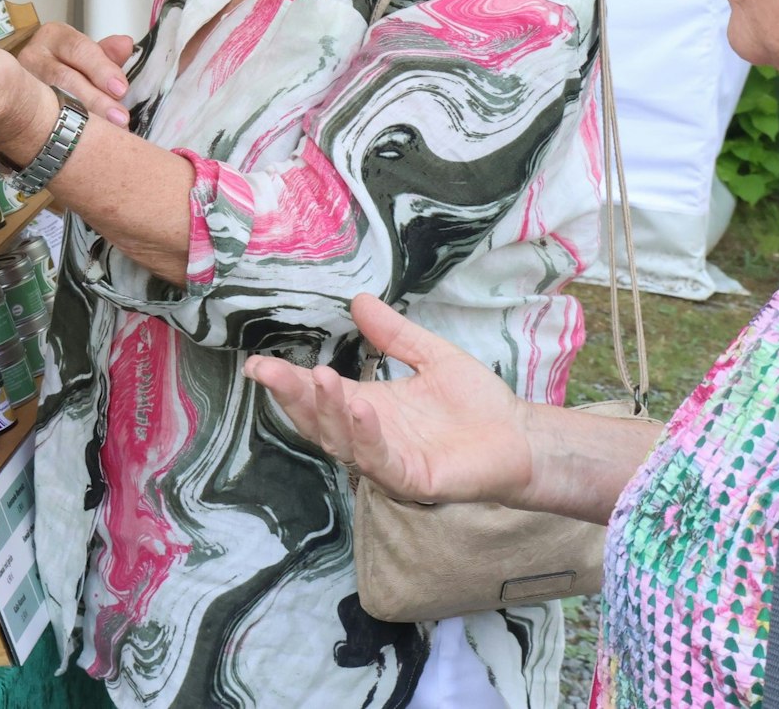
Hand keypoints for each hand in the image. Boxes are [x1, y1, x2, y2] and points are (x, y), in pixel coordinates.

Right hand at [19, 21, 134, 126]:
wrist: (33, 98)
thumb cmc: (69, 72)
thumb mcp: (89, 61)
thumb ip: (107, 55)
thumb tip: (125, 44)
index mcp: (53, 37)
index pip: (78, 49)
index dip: (101, 69)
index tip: (120, 90)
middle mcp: (32, 56)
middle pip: (62, 77)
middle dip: (94, 99)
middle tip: (119, 118)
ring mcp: (20, 83)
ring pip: (49, 102)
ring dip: (81, 119)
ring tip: (106, 133)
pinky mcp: (17, 109)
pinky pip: (40, 122)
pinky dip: (64, 132)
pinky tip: (82, 143)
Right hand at [244, 294, 533, 506]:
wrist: (522, 436)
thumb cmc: (478, 403)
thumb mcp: (431, 356)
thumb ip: (394, 334)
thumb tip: (359, 300)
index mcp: (368, 406)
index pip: (318, 394)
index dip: (288, 380)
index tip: (256, 362)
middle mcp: (370, 435)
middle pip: (317, 420)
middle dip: (291, 396)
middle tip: (267, 369)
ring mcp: (388, 459)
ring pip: (342, 441)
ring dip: (326, 412)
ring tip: (319, 377)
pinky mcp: (413, 478)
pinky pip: (381, 460)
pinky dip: (366, 436)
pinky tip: (361, 408)